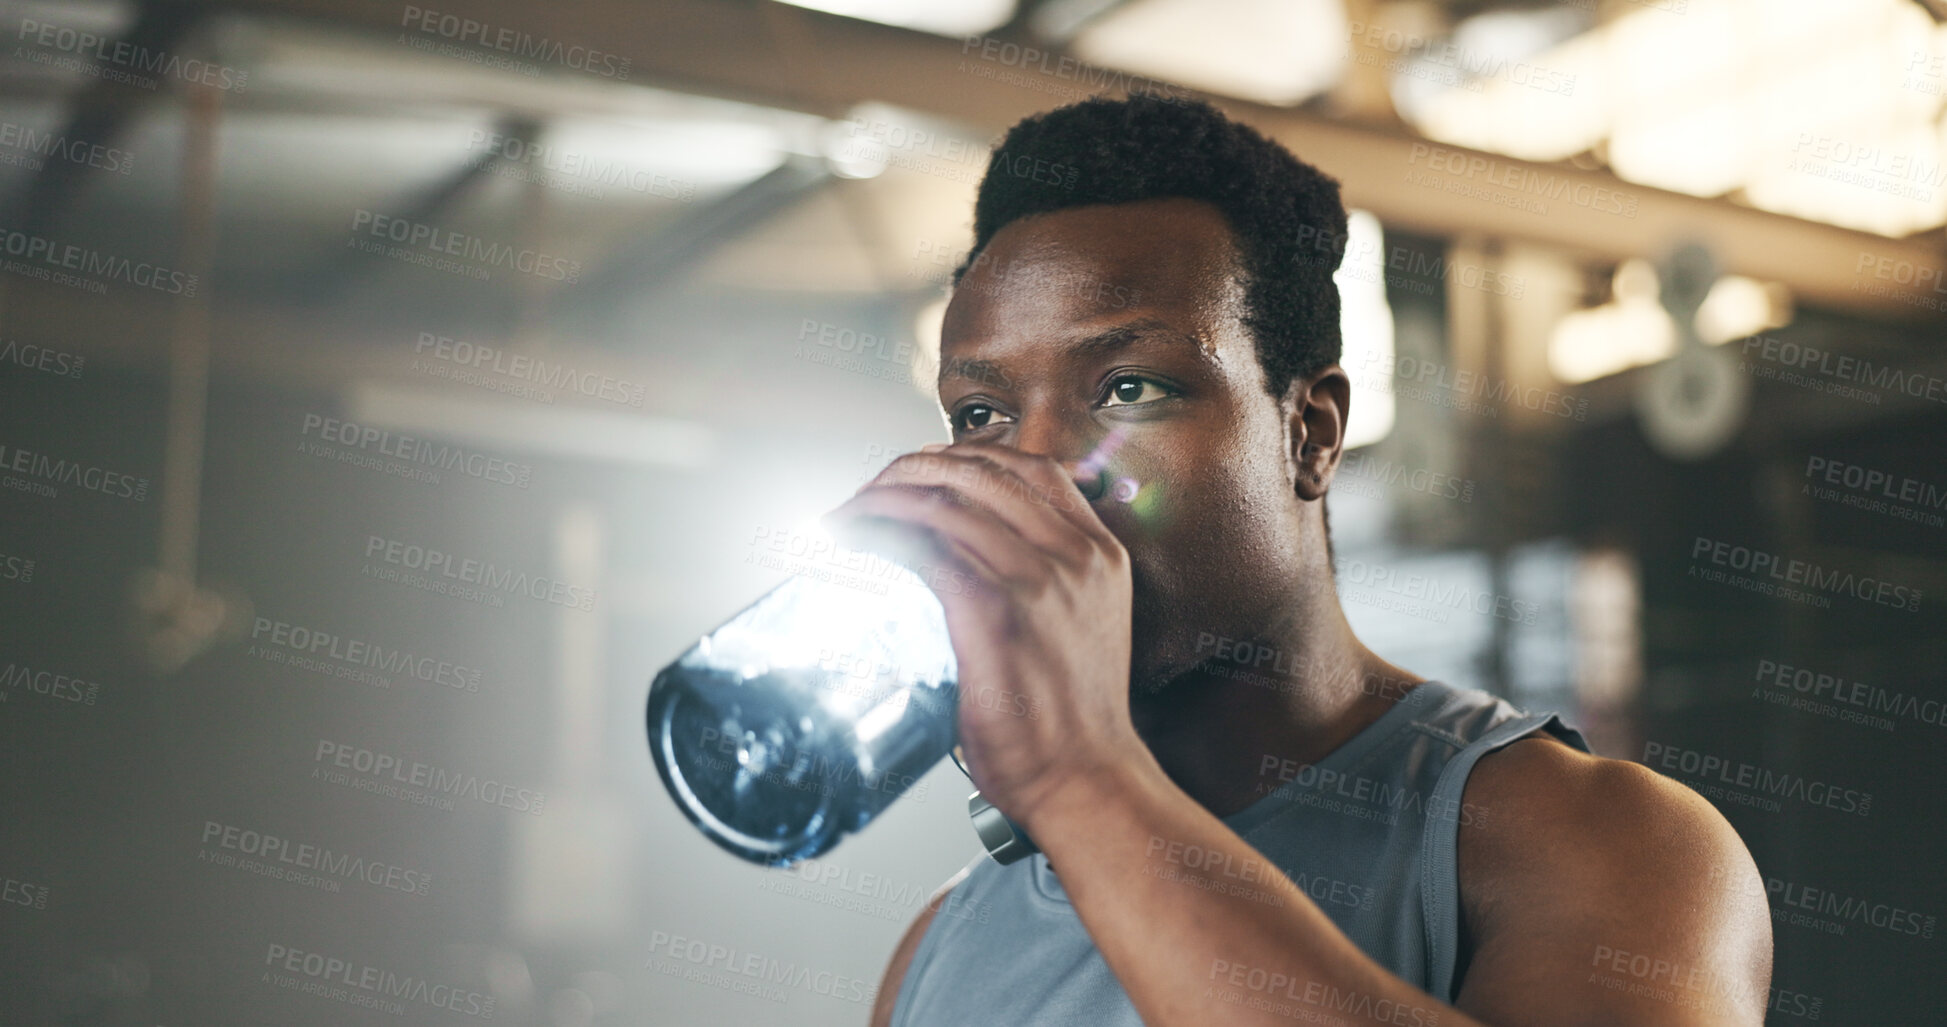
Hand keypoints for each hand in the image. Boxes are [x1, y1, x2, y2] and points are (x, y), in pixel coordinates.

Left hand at [820, 442, 1147, 831]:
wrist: (1090, 782)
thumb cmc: (1076, 722)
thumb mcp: (1085, 626)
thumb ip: (1049, 584)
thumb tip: (972, 564)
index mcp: (1097, 551)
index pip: (1029, 466)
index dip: (964, 456)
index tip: (922, 472)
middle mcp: (1072, 554)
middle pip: (978, 471)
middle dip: (909, 469)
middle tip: (868, 493)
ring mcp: (1037, 580)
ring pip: (944, 502)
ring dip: (881, 498)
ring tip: (846, 516)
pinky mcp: (997, 615)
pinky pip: (925, 549)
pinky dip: (880, 536)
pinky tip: (853, 542)